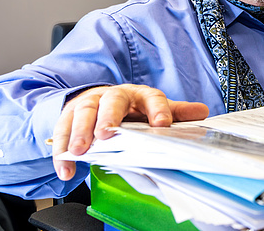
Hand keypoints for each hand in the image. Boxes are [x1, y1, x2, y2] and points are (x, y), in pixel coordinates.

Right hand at [51, 84, 208, 180]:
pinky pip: (61, 130)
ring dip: (80, 133)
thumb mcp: (153, 108)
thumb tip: (202, 112)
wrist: (99, 99)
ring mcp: (89, 103)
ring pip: (83, 113)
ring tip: (80, 151)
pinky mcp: (68, 114)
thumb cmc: (131, 108)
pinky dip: (60, 150)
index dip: (158, 110)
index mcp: (140, 94)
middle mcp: (113, 95)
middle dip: (108, 117)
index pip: (152, 97)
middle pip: (112, 101)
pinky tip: (66, 168)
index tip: (162, 125)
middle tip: (107, 134)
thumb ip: (174, 112)